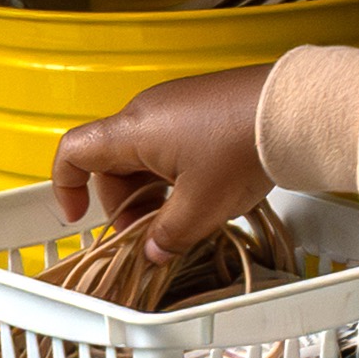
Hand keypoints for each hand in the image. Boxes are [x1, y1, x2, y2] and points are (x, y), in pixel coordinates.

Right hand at [55, 63, 273, 236]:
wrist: (293, 109)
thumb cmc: (242, 146)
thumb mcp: (201, 206)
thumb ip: (169, 235)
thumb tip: (154, 252)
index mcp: (132, 129)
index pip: (74, 150)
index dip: (65, 186)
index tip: (78, 217)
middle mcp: (147, 110)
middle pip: (113, 162)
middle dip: (125, 203)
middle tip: (149, 234)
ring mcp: (176, 105)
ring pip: (145, 155)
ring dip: (153, 192)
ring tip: (182, 220)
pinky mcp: (203, 106)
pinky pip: (172, 143)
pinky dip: (175, 174)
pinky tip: (203, 195)